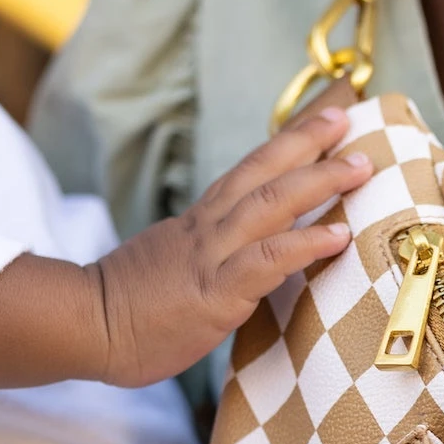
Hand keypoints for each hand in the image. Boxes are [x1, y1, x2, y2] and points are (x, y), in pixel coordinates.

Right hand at [0, 108, 369, 392]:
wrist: (83, 326)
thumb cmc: (131, 309)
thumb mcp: (177, 269)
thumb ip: (214, 259)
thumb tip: (253, 264)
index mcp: (201, 222)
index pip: (250, 170)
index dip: (288, 144)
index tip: (324, 120)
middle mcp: (209, 228)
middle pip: (263, 170)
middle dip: (308, 141)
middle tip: (348, 118)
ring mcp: (212, 256)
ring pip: (270, 204)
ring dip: (320, 181)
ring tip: (361, 166)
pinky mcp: (217, 292)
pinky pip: (267, 261)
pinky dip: (305, 244)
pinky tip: (339, 236)